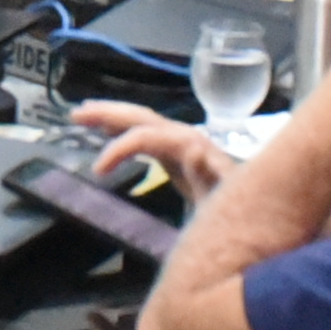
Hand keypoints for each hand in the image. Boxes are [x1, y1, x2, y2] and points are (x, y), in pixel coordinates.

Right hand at [76, 104, 228, 199]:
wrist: (255, 216)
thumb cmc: (236, 211)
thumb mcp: (224, 197)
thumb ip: (211, 175)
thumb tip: (195, 149)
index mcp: (189, 146)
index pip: (145, 136)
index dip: (119, 148)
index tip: (98, 172)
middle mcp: (185, 138)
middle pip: (142, 118)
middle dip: (109, 113)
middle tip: (76, 115)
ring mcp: (182, 144)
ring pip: (143, 122)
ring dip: (113, 116)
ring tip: (83, 114)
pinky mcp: (180, 156)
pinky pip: (148, 135)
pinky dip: (126, 129)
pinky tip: (110, 130)